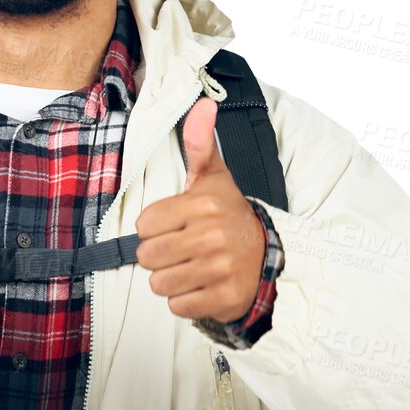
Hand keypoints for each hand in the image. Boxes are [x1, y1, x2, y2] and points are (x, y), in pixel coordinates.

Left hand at [134, 96, 267, 322]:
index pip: (144, 224)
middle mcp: (212, 236)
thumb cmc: (228, 214)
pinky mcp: (224, 298)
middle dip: (160, 256)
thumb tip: (204, 103)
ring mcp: (220, 269)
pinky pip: (178, 305)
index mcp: (203, 205)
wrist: (266, 255)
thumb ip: (200, 142)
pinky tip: (202, 285)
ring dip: (171, 279)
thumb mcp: (213, 177)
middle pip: (148, 256)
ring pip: (159, 284)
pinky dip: (185, 300)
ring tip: (192, 267)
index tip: (176, 225)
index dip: (155, 227)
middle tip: (183, 249)